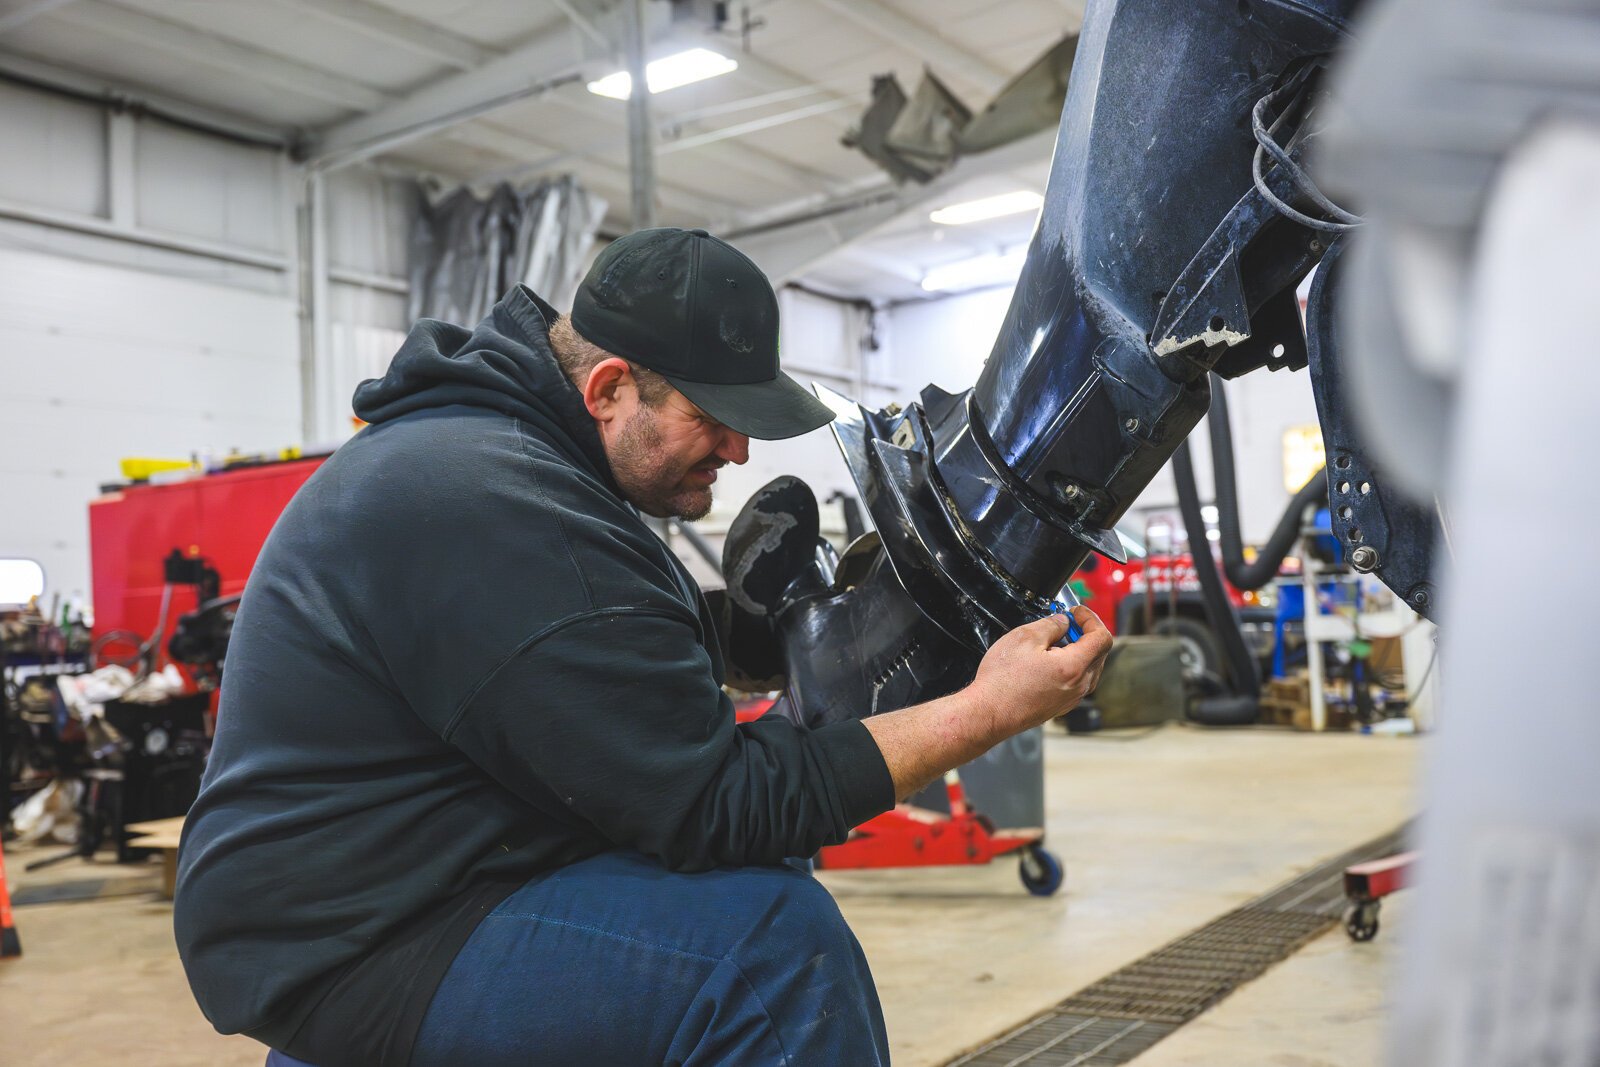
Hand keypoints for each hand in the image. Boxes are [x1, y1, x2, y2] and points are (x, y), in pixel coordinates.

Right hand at [966, 607, 1112, 736]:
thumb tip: (1063, 622)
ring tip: (1055, 641)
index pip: (1102, 638)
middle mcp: (1078, 686)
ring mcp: (1071, 699)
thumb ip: (1051, 625)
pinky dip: (1071, 666)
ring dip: (1079, 650)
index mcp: (1074, 667)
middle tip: (1066, 622)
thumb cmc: (1002, 681)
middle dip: (1086, 633)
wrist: (989, 713)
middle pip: (1099, 653)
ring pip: (1089, 668)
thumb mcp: (1024, 638)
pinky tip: (1049, 661)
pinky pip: (1077, 682)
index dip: (1091, 619)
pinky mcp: (1061, 706)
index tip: (1077, 612)